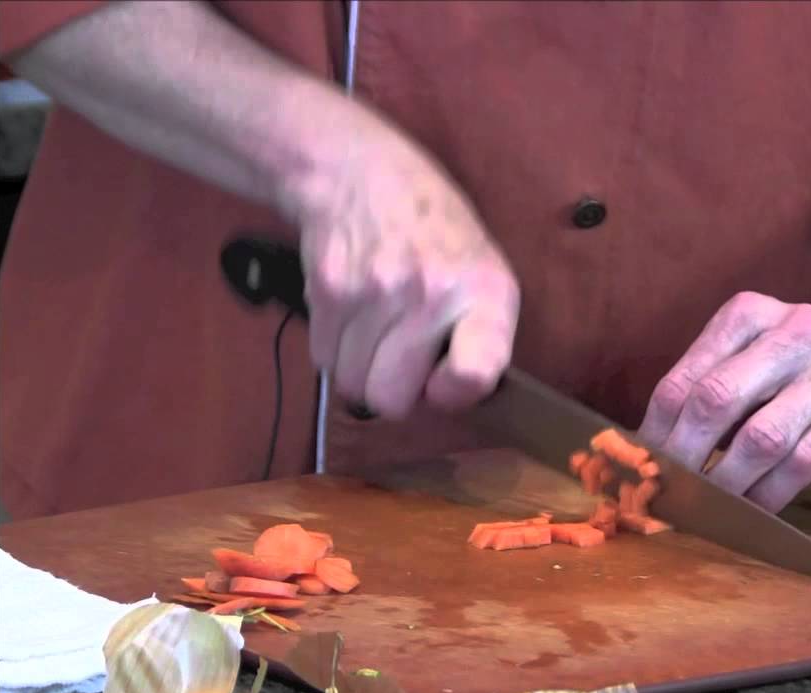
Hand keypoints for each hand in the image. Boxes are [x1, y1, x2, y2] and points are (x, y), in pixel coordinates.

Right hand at [294, 138, 519, 419]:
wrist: (360, 173)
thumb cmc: (434, 232)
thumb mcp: (483, 271)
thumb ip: (480, 337)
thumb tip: (454, 401)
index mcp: (485, 291)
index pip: (474, 372)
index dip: (454, 394)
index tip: (443, 383)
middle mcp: (432, 294)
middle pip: (393, 399)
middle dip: (395, 388)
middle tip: (404, 352)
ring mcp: (376, 294)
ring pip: (353, 385)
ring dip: (361, 368)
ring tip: (378, 326)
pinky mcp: (330, 293)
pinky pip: (325, 360)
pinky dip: (336, 347)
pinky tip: (354, 312)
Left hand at [637, 292, 810, 511]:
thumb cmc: (800, 372)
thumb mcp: (753, 359)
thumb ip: (706, 391)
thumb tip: (647, 455)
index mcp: (750, 314)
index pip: (686, 377)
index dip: (656, 430)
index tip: (639, 469)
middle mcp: (794, 331)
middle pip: (718, 399)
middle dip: (684, 456)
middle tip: (667, 493)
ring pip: (762, 437)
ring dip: (727, 483)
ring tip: (708, 509)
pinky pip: (803, 462)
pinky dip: (770, 495)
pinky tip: (753, 512)